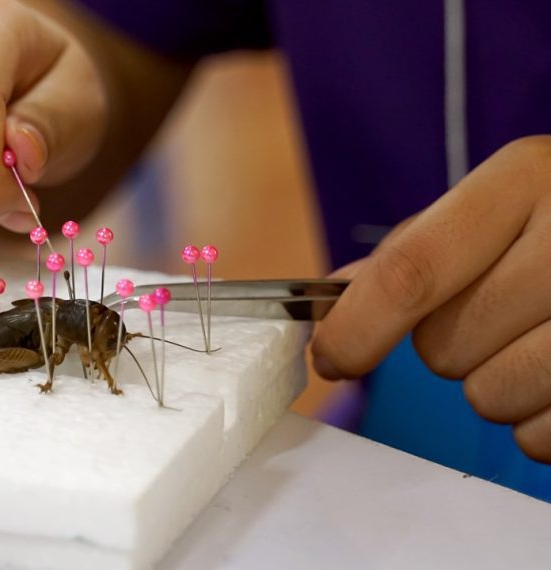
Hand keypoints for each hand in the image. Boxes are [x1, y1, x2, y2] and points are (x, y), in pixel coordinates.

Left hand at [312, 135, 550, 462]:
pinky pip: (540, 437)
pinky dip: (539, 420)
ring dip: (495, 383)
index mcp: (526, 179)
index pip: (412, 272)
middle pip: (443, 347)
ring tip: (538, 338)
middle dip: (447, 345)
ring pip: (489, 398)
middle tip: (497, 312)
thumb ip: (418, 246)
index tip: (329, 357)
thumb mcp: (503, 200)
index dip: (356, 327)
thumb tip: (335, 297)